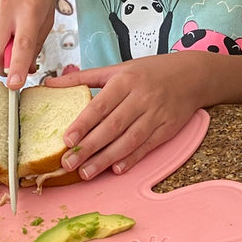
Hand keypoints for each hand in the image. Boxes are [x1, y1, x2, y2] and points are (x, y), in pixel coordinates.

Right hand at [0, 0, 55, 88]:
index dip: (16, 67)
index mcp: (27, 10)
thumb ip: (36, 43)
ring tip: (11, 28)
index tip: (14, 84)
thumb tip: (24, 69)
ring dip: (0, 48)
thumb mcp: (47, 13)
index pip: (21, 45)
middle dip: (1, 68)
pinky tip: (2, 20)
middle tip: (12, 67)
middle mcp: (3, 10)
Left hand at [45, 54, 206, 178]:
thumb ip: (83, 77)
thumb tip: (49, 82)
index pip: (101, 105)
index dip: (83, 123)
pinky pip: (147, 146)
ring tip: (86, 172)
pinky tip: (116, 169)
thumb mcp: (118, 68)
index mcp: (125, 80)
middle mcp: (141, 98)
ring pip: (128, 140)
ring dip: (106, 158)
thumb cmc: (150, 72)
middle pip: (112, 126)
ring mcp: (156, 114)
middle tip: (68, 163)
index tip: (67, 139)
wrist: (193, 75)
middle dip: (89, 147)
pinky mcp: (168, 128)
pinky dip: (132, 158)